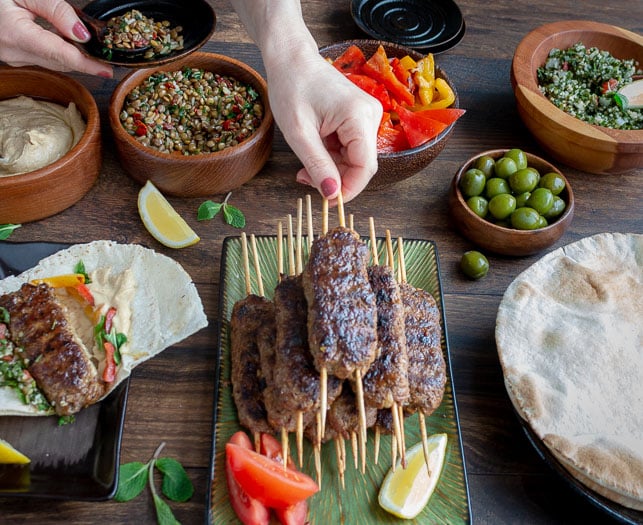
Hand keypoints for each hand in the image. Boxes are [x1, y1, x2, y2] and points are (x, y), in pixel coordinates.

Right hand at [0, 0, 112, 76]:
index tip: (107, 70)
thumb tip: (82, 34)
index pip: (61, 55)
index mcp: (15, 35)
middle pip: (60, 61)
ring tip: (90, 47)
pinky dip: (58, 51)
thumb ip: (56, 10)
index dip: (87, 65)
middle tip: (104, 53)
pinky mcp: (12, 55)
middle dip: (84, 59)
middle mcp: (12, 52)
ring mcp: (11, 57)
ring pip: (52, 61)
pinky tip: (68, 41)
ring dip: (72, 55)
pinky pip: (42, 57)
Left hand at [266, 52, 381, 202]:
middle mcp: (371, 115)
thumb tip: (332, 194)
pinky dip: (332, 157)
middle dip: (335, 178)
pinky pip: (350, 148)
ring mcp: (367, 116)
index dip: (348, 189)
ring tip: (304, 166)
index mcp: (359, 116)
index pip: (365, 168)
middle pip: (361, 165)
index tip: (326, 200)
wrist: (291, 59)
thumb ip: (318, 165)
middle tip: (304, 178)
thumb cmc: (292, 87)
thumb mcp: (299, 133)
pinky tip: (314, 152)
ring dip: (331, 168)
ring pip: (355, 159)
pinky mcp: (359, 118)